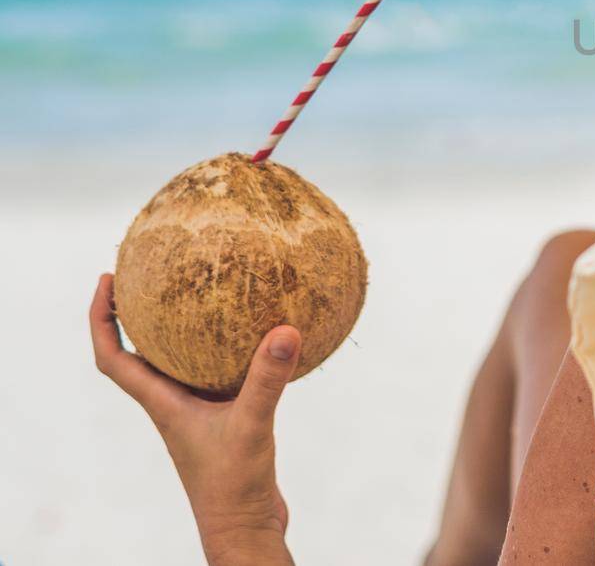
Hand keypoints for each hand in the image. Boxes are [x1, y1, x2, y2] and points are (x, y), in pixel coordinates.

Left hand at [90, 272, 299, 565]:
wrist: (244, 526)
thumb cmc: (233, 485)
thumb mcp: (251, 425)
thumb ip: (265, 379)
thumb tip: (286, 330)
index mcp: (160, 403)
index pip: (112, 357)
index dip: (101, 318)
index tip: (107, 280)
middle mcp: (170, 405)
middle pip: (135, 354)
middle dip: (132, 314)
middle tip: (145, 275)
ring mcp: (194, 413)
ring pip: (175, 363)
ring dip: (174, 331)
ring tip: (192, 294)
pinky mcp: (221, 419)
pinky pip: (213, 373)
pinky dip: (223, 350)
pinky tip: (255, 336)